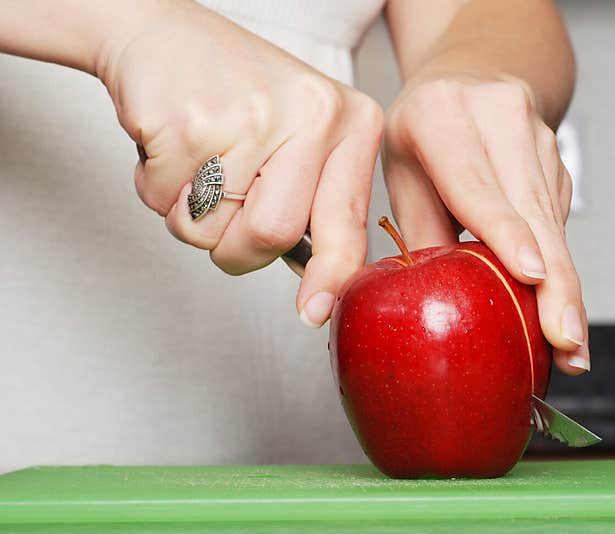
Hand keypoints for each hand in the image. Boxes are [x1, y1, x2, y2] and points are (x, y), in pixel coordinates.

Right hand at [99, 0, 382, 326]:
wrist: (159, 32)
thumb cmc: (234, 95)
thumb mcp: (301, 137)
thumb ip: (318, 202)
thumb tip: (320, 286)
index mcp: (350, 121)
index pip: (347, 223)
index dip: (331, 278)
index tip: (312, 312)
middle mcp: (313, 115)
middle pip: (274, 236)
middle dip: (235, 243)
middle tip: (223, 205)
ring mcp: (252, 117)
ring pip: (213, 231)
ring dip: (189, 216)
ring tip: (198, 161)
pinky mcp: (191, 122)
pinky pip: (166, 203)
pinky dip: (156, 189)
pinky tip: (171, 143)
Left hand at [382, 71, 588, 373]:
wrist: (473, 73)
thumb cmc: (426, 130)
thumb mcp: (403, 171)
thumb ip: (419, 233)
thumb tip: (436, 303)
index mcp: (443, 116)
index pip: (476, 183)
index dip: (507, 232)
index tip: (533, 275)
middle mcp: (500, 118)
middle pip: (534, 211)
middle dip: (557, 284)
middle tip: (567, 340)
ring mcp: (539, 136)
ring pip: (555, 223)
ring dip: (565, 288)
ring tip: (568, 343)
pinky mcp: (560, 160)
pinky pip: (558, 221)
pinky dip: (559, 267)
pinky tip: (560, 306)